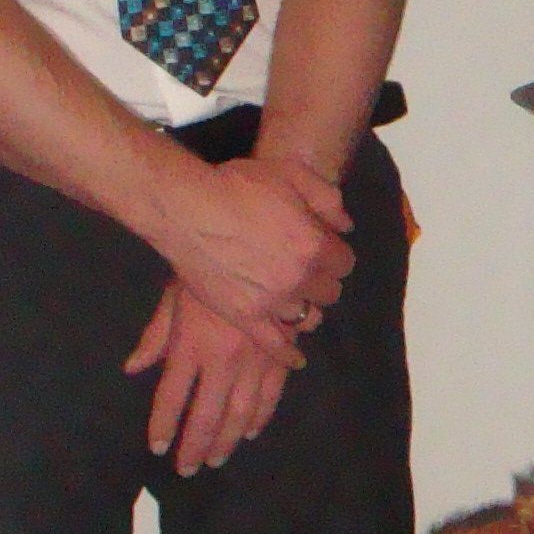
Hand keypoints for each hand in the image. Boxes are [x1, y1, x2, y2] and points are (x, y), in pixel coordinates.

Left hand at [126, 282, 296, 471]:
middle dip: (195, 445)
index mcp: (190, 346)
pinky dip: (261, 416)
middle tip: (188, 469)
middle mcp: (221, 359)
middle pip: (205, 414)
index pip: (171, 398)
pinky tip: (252, 431)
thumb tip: (133, 368)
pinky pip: (272, 394)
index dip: (164, 426)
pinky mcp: (280, 354)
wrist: (259, 247)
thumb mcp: (174, 296)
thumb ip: (156, 336)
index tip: (158, 448)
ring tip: (216, 458)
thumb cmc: (207, 266)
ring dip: (227, 440)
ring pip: (240, 412)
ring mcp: (254, 360)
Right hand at [156, 153, 352, 355]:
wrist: (187, 208)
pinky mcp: (244, 317)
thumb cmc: (237, 186)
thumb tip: (346, 226)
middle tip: (306, 271)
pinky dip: (288, 354)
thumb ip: (326, 198)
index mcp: (314, 245)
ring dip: (305, 306)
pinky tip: (296, 358)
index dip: (335, 254)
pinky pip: (275, 345)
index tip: (324, 250)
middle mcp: (298, 278)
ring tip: (294, 297)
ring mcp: (271, 302)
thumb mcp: (290, 175)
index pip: (344, 263)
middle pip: (328, 292)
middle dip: (322, 280)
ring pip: (307, 316)